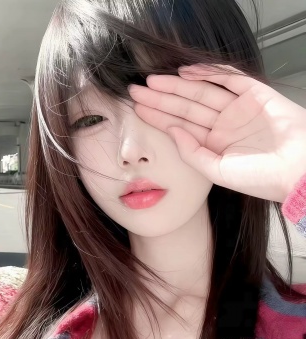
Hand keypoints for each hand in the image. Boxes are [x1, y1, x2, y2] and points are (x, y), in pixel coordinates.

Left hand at [129, 64, 305, 202]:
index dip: (159, 117)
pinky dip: (209, 74)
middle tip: (136, 91)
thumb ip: (192, 153)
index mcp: (214, 144)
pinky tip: (185, 73)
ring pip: (202, 92)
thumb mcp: (217, 171)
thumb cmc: (261, 178)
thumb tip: (172, 132)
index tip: (138, 110)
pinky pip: (229, 79)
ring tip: (153, 82)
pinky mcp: (255, 95)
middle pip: (186, 107)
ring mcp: (238, 109)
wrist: (297, 172)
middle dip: (161, 99)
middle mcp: (223, 125)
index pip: (180, 126)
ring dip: (177, 86)